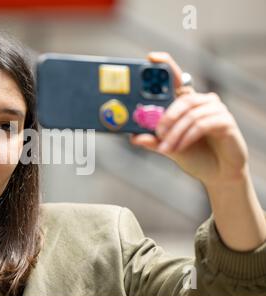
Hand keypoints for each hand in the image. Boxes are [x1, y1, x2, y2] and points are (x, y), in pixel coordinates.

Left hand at [130, 52, 248, 186]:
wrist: (216, 173)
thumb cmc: (193, 155)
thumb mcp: (168, 148)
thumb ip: (153, 141)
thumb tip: (134, 137)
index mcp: (186, 102)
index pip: (176, 78)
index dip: (165, 64)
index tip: (150, 57)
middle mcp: (202, 101)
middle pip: (182, 99)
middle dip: (166, 117)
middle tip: (157, 133)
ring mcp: (216, 109)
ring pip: (190, 114)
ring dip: (175, 133)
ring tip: (166, 148)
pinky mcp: (225, 122)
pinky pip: (202, 125)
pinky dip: (186, 137)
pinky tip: (179, 148)